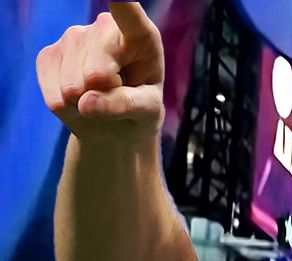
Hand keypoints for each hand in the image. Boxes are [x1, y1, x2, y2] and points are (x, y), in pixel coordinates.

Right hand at [36, 3, 164, 141]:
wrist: (114, 122)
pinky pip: (53, 93)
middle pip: (97, 70)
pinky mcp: (49, 54)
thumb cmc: (140, 110)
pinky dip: (66, 106)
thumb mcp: (147, 112)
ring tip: (99, 96)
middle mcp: (104, 28)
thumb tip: (86, 102)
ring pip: (73, 85)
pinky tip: (78, 100)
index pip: (128, 12)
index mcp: (140, 35)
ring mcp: (73, 37)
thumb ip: (124, 105)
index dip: (119, 0)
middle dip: (105, 95)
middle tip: (116, 93)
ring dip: (84, 102)